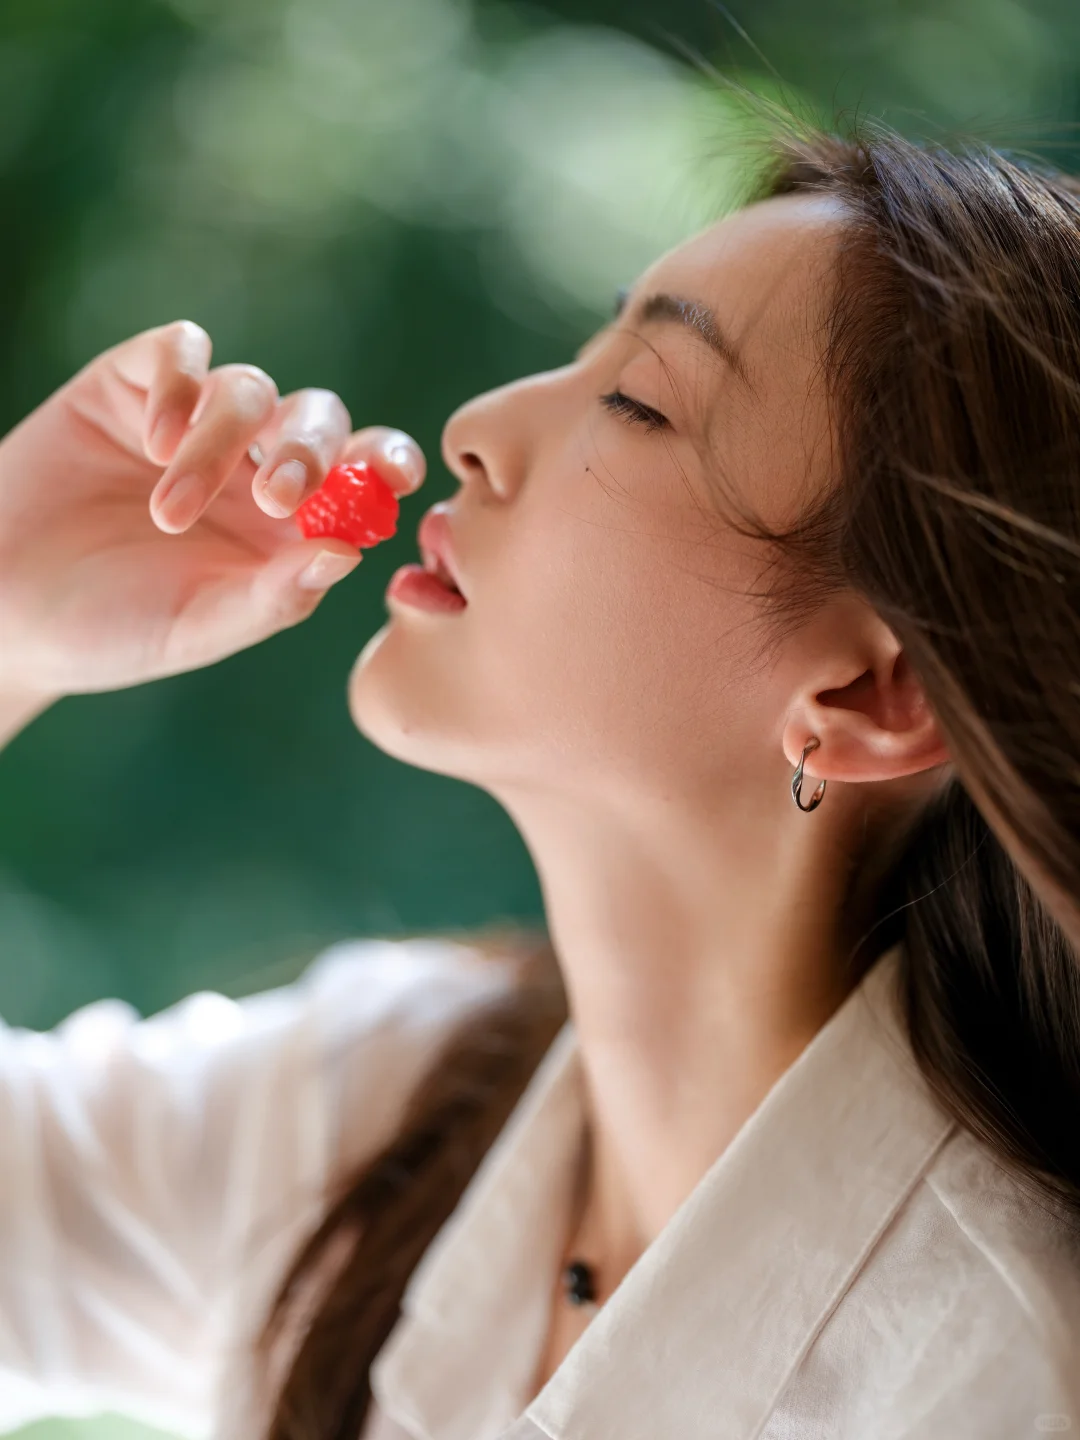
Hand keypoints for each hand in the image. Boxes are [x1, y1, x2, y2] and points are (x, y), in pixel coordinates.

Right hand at [0, 320, 425, 698]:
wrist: (0, 608)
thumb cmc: (108, 631)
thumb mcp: (196, 630)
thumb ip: (273, 599)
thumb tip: (348, 552)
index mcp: (289, 529)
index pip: (364, 475)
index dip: (389, 462)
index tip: (394, 475)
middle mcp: (253, 468)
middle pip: (320, 419)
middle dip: (310, 451)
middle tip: (277, 498)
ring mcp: (197, 424)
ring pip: (250, 390)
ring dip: (221, 445)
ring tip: (167, 511)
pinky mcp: (133, 386)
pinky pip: (184, 351)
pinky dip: (183, 384)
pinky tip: (157, 440)